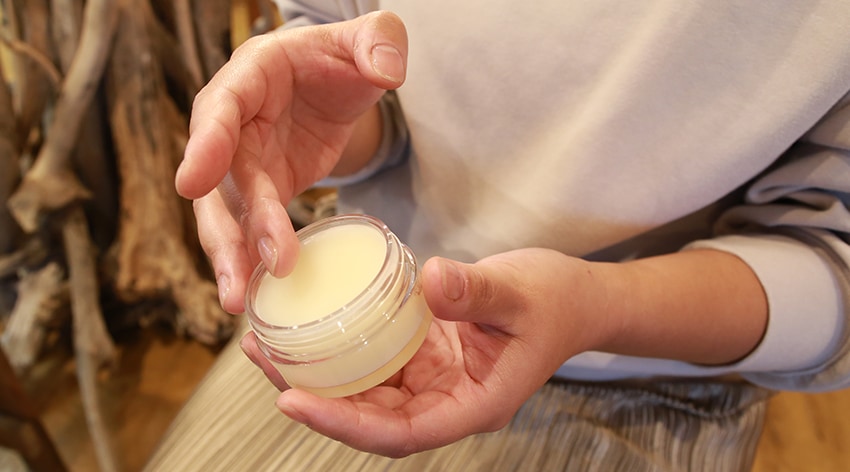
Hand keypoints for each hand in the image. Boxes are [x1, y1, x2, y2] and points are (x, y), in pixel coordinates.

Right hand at [174, 12, 407, 312]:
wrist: (335, 84)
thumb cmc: (343, 56)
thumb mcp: (369, 38)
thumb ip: (379, 41)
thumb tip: (388, 72)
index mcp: (251, 75)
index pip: (221, 107)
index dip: (205, 144)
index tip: (191, 183)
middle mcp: (235, 122)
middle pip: (220, 178)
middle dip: (230, 226)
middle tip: (244, 271)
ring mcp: (245, 162)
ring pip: (228, 214)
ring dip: (233, 257)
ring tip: (240, 303)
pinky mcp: (262, 191)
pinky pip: (252, 230)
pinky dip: (254, 261)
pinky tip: (261, 298)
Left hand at [241, 248, 611, 456]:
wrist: (574, 298)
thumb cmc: (557, 301)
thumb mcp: (523, 292)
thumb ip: (478, 291)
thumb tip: (429, 281)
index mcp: (476, 404)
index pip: (402, 432)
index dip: (345, 424)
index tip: (292, 400)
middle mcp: (448, 399)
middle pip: (372, 417)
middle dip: (315, 397)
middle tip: (262, 358)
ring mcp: (435, 379)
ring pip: (368, 390)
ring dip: (318, 372)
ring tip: (267, 341)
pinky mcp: (426, 353)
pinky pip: (376, 359)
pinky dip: (342, 347)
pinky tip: (311, 323)